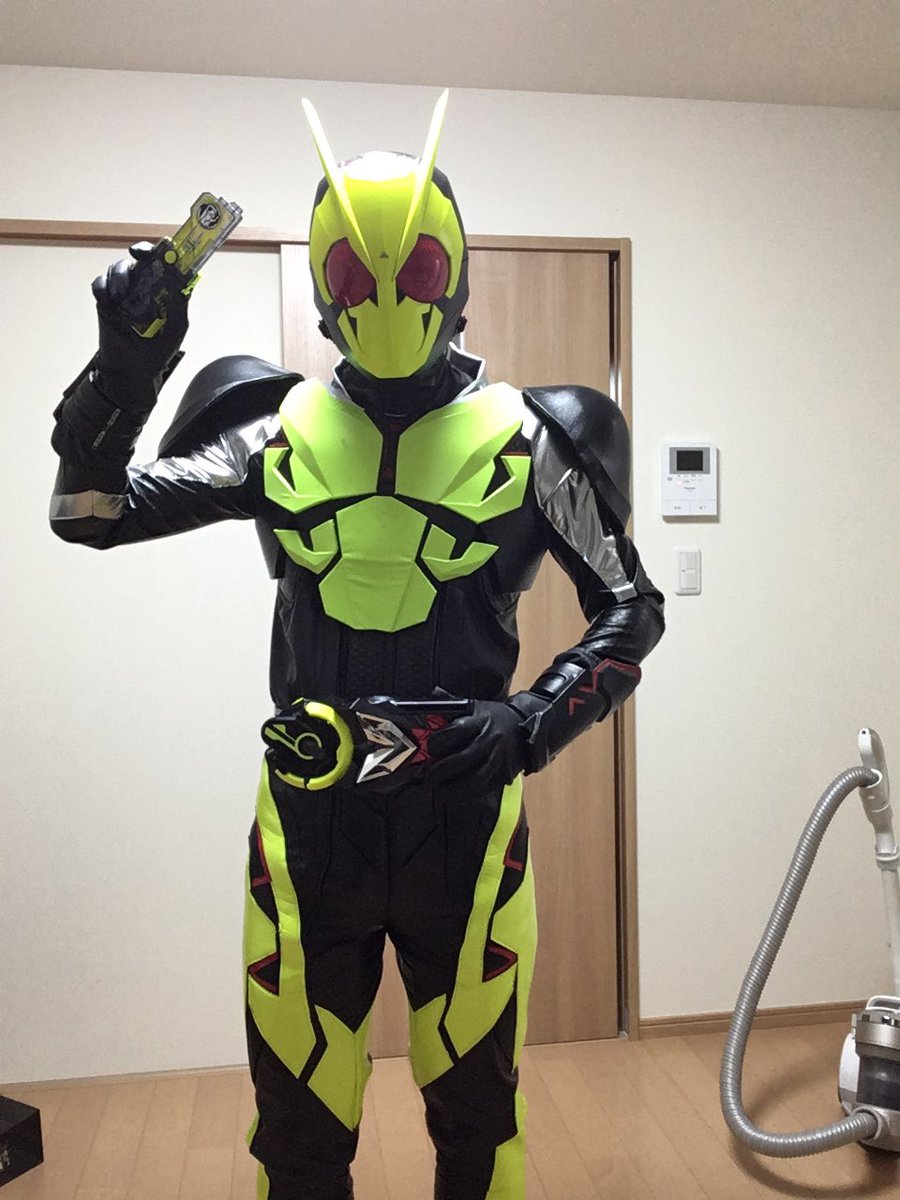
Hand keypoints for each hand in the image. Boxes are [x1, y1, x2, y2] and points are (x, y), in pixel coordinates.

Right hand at [92, 241, 189, 389]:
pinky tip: (110, 300)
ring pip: (118, 268)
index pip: (162, 262)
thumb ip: (180, 301)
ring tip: (122, 295)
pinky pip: (100, 284)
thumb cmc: (157, 350)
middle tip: (137, 255)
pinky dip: (103, 287)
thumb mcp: (177, 326)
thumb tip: (186, 277)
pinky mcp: (105, 301)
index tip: (163, 248)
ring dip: (120, 275)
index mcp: (161, 289)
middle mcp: (142, 286)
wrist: (133, 370)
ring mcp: (123, 292)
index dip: (163, 251)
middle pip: (139, 258)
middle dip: (139, 251)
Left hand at [427, 700, 527, 791]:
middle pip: (462, 759)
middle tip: (428, 775)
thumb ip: (452, 702)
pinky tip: (456, 796)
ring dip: (453, 789)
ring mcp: (498, 759)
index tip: (429, 748)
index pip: (455, 732)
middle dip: (440, 770)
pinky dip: (468, 795)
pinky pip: (485, 789)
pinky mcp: (504, 774)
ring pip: (475, 779)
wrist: (526, 726)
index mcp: (480, 721)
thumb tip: (433, 692)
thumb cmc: (494, 716)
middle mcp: (489, 740)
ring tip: (440, 791)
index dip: (438, 742)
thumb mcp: (475, 705)